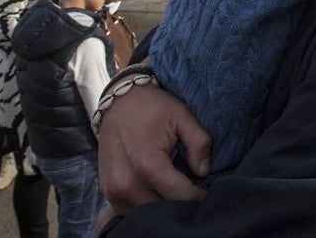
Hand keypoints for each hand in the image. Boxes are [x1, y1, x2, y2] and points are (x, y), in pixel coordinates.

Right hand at [97, 82, 211, 213]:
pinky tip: (157, 192)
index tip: (207, 193)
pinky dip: (145, 205)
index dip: (198, 197)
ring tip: (175, 192)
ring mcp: (114, 190)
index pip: (180, 196)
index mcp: (147, 164)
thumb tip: (203, 172)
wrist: (118, 101)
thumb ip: (199, 143)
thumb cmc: (152, 107)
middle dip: (181, 204)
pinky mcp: (108, 191)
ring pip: (146, 214)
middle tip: (192, 192)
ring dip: (162, 207)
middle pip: (163, 210)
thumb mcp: (182, 116)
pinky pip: (129, 210)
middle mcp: (127, 183)